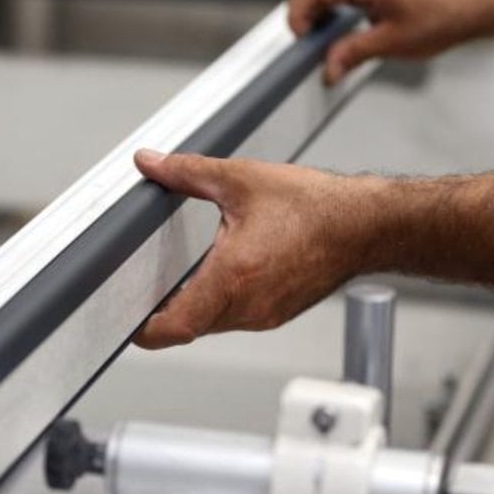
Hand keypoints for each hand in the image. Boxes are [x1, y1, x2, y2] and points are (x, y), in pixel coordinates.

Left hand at [131, 149, 386, 348]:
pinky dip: (220, 302)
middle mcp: (249, 305)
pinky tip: (223, 274)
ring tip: (181, 277)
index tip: (127, 320)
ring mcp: (265, 314)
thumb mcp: (240, 179)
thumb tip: (152, 163)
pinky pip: (236, 317)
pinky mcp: (277, 314)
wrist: (365, 225)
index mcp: (234, 276)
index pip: (175, 326)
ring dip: (194, 306)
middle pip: (189, 326)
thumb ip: (187, 172)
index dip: (144, 330)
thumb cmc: (316, 206)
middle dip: (164, 312)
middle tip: (144, 290)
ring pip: (212, 324)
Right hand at [287, 0, 492, 83]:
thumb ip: (354, 53)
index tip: (303, 41)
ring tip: (322, 42)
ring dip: (315, 13)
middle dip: (301, 13)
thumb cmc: (445, 16)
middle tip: (308, 44)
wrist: (471, 9)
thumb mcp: (394, 43)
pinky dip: (329, 11)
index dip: (298, 15)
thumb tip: (330, 67)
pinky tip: (336, 33)